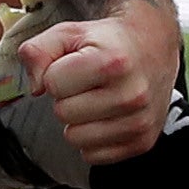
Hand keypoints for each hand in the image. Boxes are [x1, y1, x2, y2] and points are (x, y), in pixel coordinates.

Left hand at [15, 10, 179, 165]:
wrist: (152, 47)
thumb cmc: (106, 43)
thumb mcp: (68, 33)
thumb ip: (38, 51)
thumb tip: (35, 89)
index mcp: (112, 62)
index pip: (52, 84)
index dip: (56, 74)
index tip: (73, 67)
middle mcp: (131, 94)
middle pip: (63, 113)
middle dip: (67, 97)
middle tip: (86, 84)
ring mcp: (139, 121)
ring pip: (75, 138)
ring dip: (78, 121)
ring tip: (95, 100)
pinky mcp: (143, 142)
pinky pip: (93, 156)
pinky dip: (92, 139)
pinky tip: (105, 117)